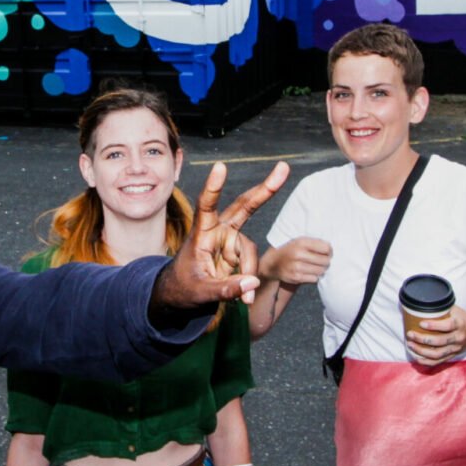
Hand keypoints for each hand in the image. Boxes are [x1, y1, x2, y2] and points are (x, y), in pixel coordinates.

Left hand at [155, 161, 289, 308]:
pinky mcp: (237, 253)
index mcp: (201, 232)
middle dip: (264, 190)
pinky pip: (251, 262)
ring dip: (249, 271)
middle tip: (284, 168)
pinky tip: (244, 298)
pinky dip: (249, 278)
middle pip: (244, 207)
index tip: (220, 167)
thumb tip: (252, 283)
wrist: (182, 296)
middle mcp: (218, 231)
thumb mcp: (200, 292)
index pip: (206, 205)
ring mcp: (229, 241)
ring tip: (243, 299)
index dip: (213, 187)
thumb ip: (225, 289)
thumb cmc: (183, 289)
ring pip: (249, 249)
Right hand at [259, 237, 330, 284]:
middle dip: (326, 261)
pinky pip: (314, 279)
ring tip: (315, 266)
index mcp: (301, 242)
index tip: (327, 252)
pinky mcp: (296, 277)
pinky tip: (309, 272)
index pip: (326, 248)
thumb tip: (332, 252)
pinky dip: (314, 276)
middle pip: (325, 261)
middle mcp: (298, 254)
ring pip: (321, 271)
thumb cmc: (292, 251)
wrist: (273, 263)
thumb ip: (315, 244)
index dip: (329, 251)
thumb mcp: (300, 241)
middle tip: (322, 261)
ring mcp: (296, 267)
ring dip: (321, 270)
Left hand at [405, 306, 465, 365]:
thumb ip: (441, 307)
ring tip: (410, 344)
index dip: (434, 326)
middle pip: (440, 341)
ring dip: (422, 351)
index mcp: (460, 324)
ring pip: (438, 353)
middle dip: (422, 339)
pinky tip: (417, 358)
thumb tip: (420, 301)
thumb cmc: (461, 318)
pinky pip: (439, 361)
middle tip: (410, 334)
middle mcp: (458, 337)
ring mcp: (456, 348)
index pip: (447, 326)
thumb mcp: (455, 309)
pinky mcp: (453, 355)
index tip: (421, 323)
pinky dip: (427, 361)